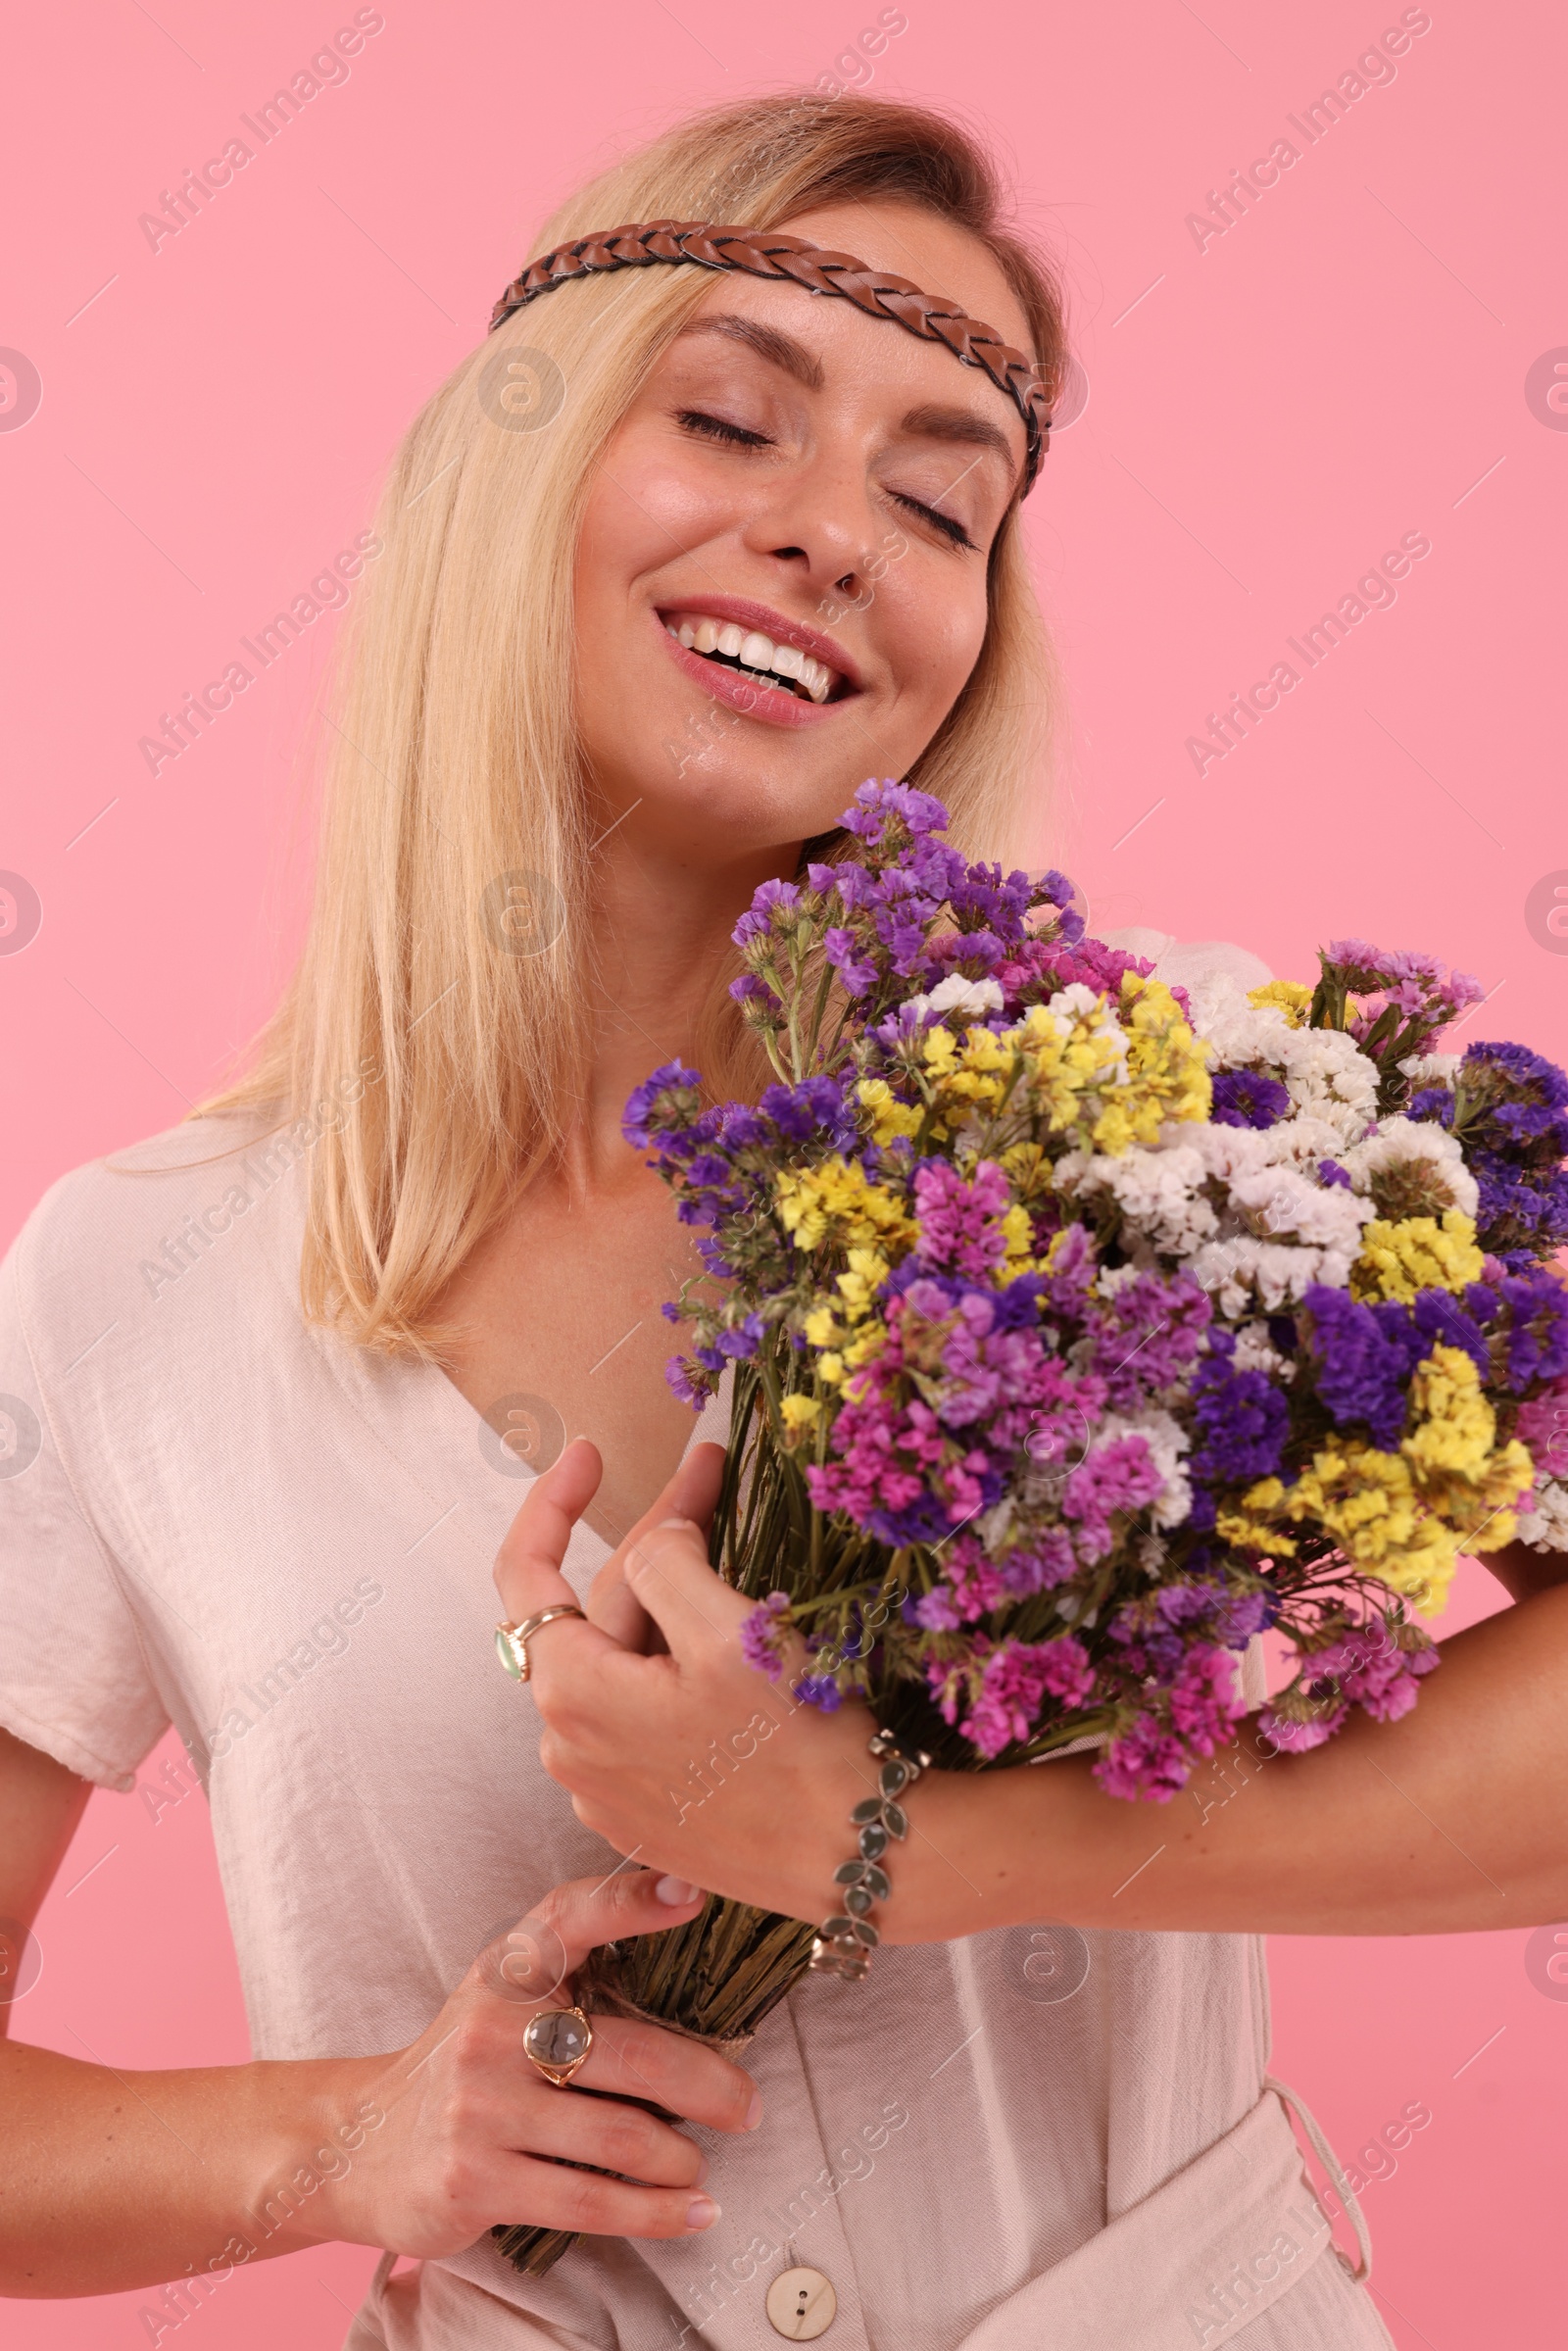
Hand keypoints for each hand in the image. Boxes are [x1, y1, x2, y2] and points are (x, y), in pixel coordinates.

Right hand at [303, 1868, 758, 2257]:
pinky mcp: (476, 2179)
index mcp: (508, 1969)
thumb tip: (694, 1986)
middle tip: (748, 2107)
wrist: (357, 2143)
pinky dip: (654, 2213)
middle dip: (709, 2087)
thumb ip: (576, 1978)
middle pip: (632, 2056)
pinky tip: (689, 2212)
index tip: (693, 1893)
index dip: (632, 1901)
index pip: (571, 1917)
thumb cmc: (466, 2064)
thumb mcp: (504, 1998)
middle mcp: (493, 2028)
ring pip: (621, 2138)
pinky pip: (590, 2202)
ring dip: (681, 2161)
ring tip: (700, 2168)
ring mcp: (481, 2107)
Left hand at [492, 1440, 877, 1921]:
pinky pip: (648, 1712)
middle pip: (601, 1614)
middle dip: (654, 1536)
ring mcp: (608, 1788)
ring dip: (672, 1597)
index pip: (527, 1576)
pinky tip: (729, 1630)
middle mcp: (570, 1750)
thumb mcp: (730, 1632)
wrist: (860, 1862)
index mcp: (573, 1696)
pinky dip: (680, 1659)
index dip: (552, 1502)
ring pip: (630, 1662)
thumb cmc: (798, 1749)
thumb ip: (667, 1562)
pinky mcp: (651, 1812)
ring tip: (728, 1537)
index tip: (590, 1451)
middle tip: (713, 1471)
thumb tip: (653, 1539)